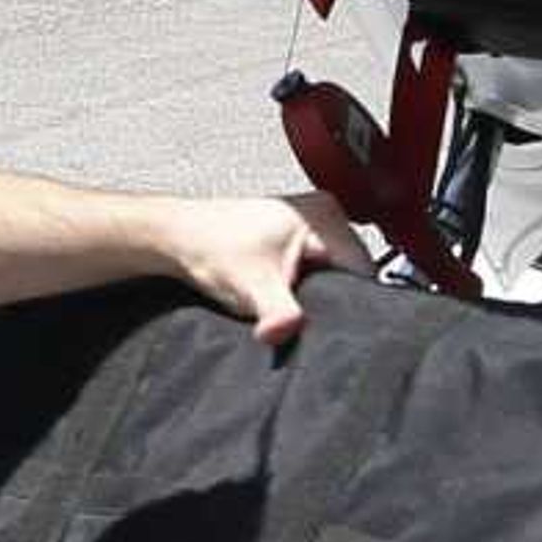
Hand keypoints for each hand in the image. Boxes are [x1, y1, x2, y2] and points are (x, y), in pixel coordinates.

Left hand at [164, 191, 373, 344]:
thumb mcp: (253, 288)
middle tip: (305, 312)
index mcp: (326, 214)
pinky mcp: (300, 233)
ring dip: (322, 292)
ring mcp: (314, 219)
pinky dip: (310, 284)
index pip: (364, 270)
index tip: (332, 320)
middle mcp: (325, 210)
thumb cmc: (211, 249)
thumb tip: (286, 330)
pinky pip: (322, 266)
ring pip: (338, 270)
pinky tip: (288, 292)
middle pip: (354, 271)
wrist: (178, 237)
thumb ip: (278, 313)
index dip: (353, 302)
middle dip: (336, 297)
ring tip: (292, 300)